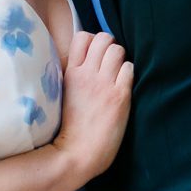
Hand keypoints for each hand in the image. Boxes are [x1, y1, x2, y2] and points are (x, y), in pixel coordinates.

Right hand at [54, 30, 132, 185]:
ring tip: (117, 75)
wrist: (77, 154)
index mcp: (69, 73)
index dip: (92, 41)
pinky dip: (128, 74)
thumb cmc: (69, 129)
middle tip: (109, 64)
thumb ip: (71, 76)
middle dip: (109, 47)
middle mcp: (86, 74)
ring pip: (118, 50)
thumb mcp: (61, 95)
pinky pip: (129, 69)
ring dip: (120, 60)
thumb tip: (82, 62)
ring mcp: (103, 84)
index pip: (82, 36)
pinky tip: (123, 87)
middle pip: (103, 38)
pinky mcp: (120, 96)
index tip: (95, 55)